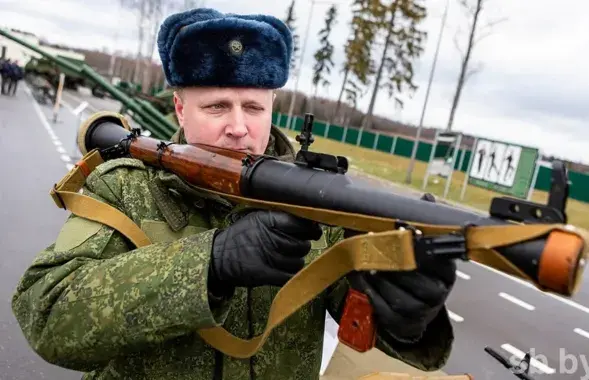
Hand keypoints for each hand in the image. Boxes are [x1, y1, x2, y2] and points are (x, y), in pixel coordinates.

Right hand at [208, 210, 322, 295]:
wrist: (217, 257)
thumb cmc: (240, 236)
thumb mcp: (257, 218)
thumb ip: (280, 218)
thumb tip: (311, 222)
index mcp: (268, 220)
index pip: (300, 223)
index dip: (311, 229)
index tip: (314, 232)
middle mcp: (269, 237)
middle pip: (302, 245)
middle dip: (301, 247)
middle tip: (294, 247)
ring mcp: (268, 256)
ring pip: (298, 262)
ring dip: (295, 262)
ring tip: (284, 259)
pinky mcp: (265, 274)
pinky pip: (289, 276)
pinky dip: (290, 275)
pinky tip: (283, 270)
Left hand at [349, 192, 456, 341]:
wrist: (416, 314)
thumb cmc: (419, 275)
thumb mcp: (426, 252)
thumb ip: (424, 226)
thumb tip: (426, 198)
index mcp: (446, 271)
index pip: (435, 255)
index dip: (415, 240)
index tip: (400, 226)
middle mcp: (437, 292)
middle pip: (411, 272)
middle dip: (389, 255)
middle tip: (372, 240)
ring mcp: (420, 310)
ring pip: (394, 289)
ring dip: (375, 272)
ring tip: (362, 258)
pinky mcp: (401, 322)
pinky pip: (380, 303)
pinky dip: (366, 288)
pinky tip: (357, 275)